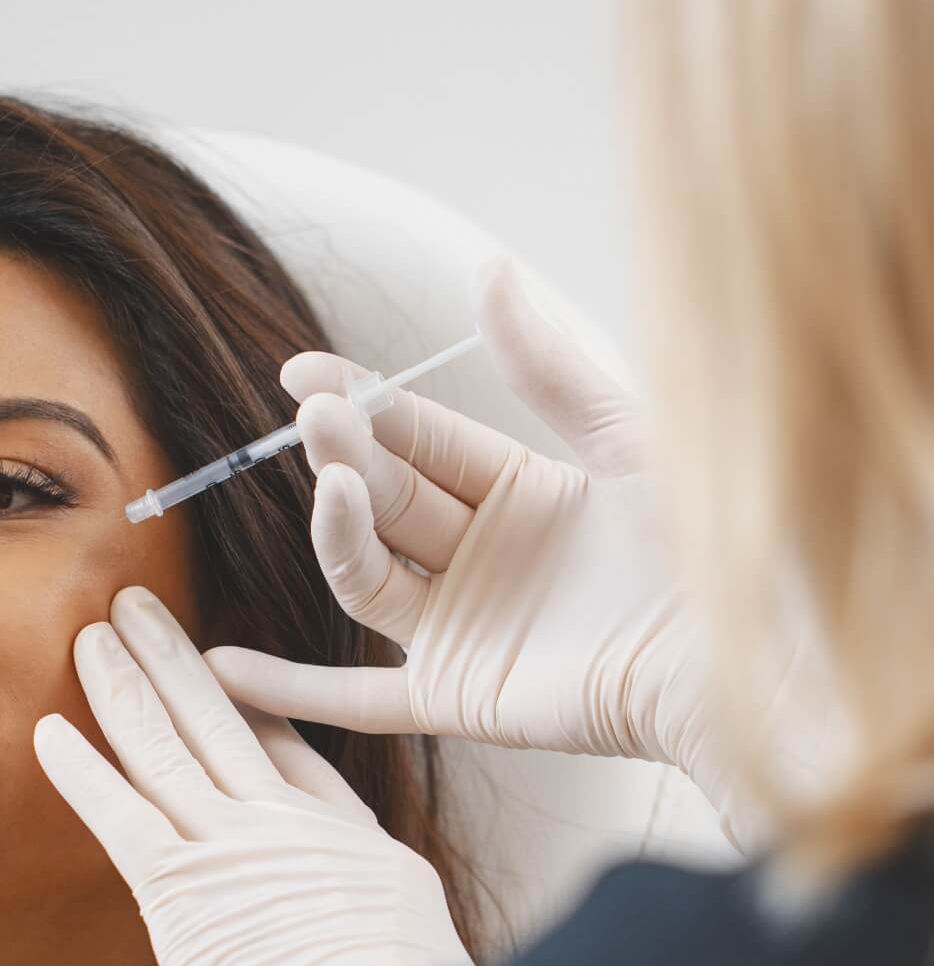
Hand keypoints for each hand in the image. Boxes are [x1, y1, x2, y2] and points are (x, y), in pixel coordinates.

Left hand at [33, 585, 481, 965]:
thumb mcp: (412, 928)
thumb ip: (370, 893)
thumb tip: (361, 902)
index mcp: (342, 833)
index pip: (285, 750)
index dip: (246, 705)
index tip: (216, 668)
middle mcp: (280, 822)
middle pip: (216, 720)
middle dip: (172, 659)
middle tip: (135, 609)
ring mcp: (227, 846)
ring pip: (163, 746)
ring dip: (123, 685)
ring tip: (93, 636)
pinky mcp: (179, 887)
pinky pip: (119, 813)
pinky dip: (83, 770)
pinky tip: (52, 730)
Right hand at [204, 260, 786, 850]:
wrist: (738, 658)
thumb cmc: (710, 544)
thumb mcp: (626, 436)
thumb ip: (549, 366)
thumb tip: (489, 268)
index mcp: (521, 494)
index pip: (419, 440)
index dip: (363, 403)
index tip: (302, 371)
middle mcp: (481, 559)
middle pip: (388, 498)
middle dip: (347, 455)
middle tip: (317, 417)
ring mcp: (461, 629)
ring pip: (366, 576)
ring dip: (334, 533)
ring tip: (329, 491)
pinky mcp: (454, 696)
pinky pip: (358, 697)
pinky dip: (291, 688)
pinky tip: (226, 669)